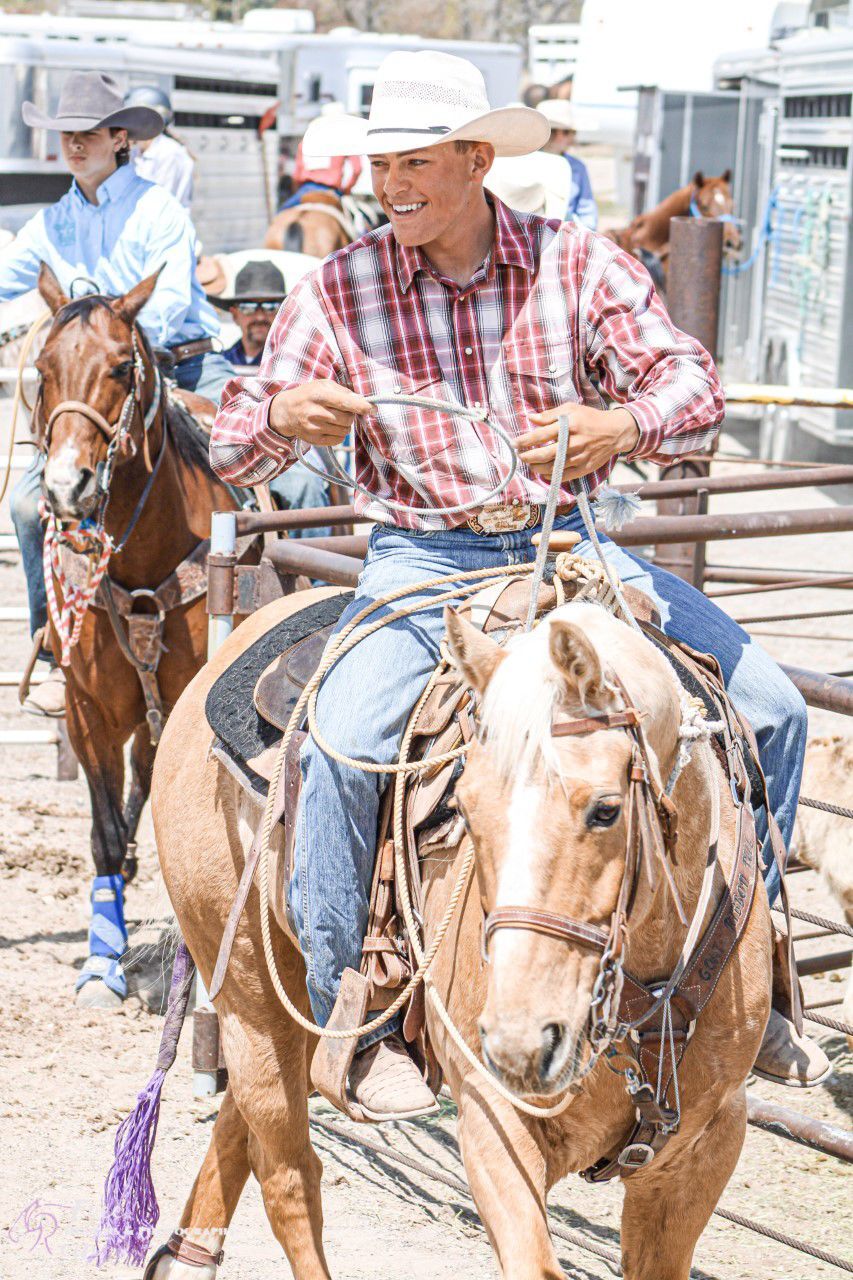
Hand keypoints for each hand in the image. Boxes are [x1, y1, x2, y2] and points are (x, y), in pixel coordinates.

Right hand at [269, 380, 372, 446]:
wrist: (286, 411)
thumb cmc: (308, 395)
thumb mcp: (323, 385)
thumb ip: (343, 391)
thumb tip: (362, 400)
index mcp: (319, 395)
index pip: (345, 402)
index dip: (361, 406)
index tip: (372, 409)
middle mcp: (316, 412)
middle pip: (347, 419)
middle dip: (351, 415)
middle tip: (344, 410)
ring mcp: (314, 428)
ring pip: (345, 430)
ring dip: (345, 424)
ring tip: (334, 417)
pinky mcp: (314, 440)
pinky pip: (338, 440)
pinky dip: (339, 433)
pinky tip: (331, 426)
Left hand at [515, 405, 639, 483]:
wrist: (615, 432)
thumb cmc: (590, 418)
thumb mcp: (571, 409)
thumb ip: (550, 415)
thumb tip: (531, 418)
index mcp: (568, 426)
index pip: (541, 435)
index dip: (525, 441)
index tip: (514, 443)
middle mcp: (573, 443)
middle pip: (544, 454)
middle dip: (528, 456)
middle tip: (520, 456)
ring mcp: (579, 458)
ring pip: (552, 467)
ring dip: (537, 467)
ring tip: (530, 464)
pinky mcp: (584, 469)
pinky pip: (563, 476)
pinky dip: (551, 476)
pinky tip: (544, 472)